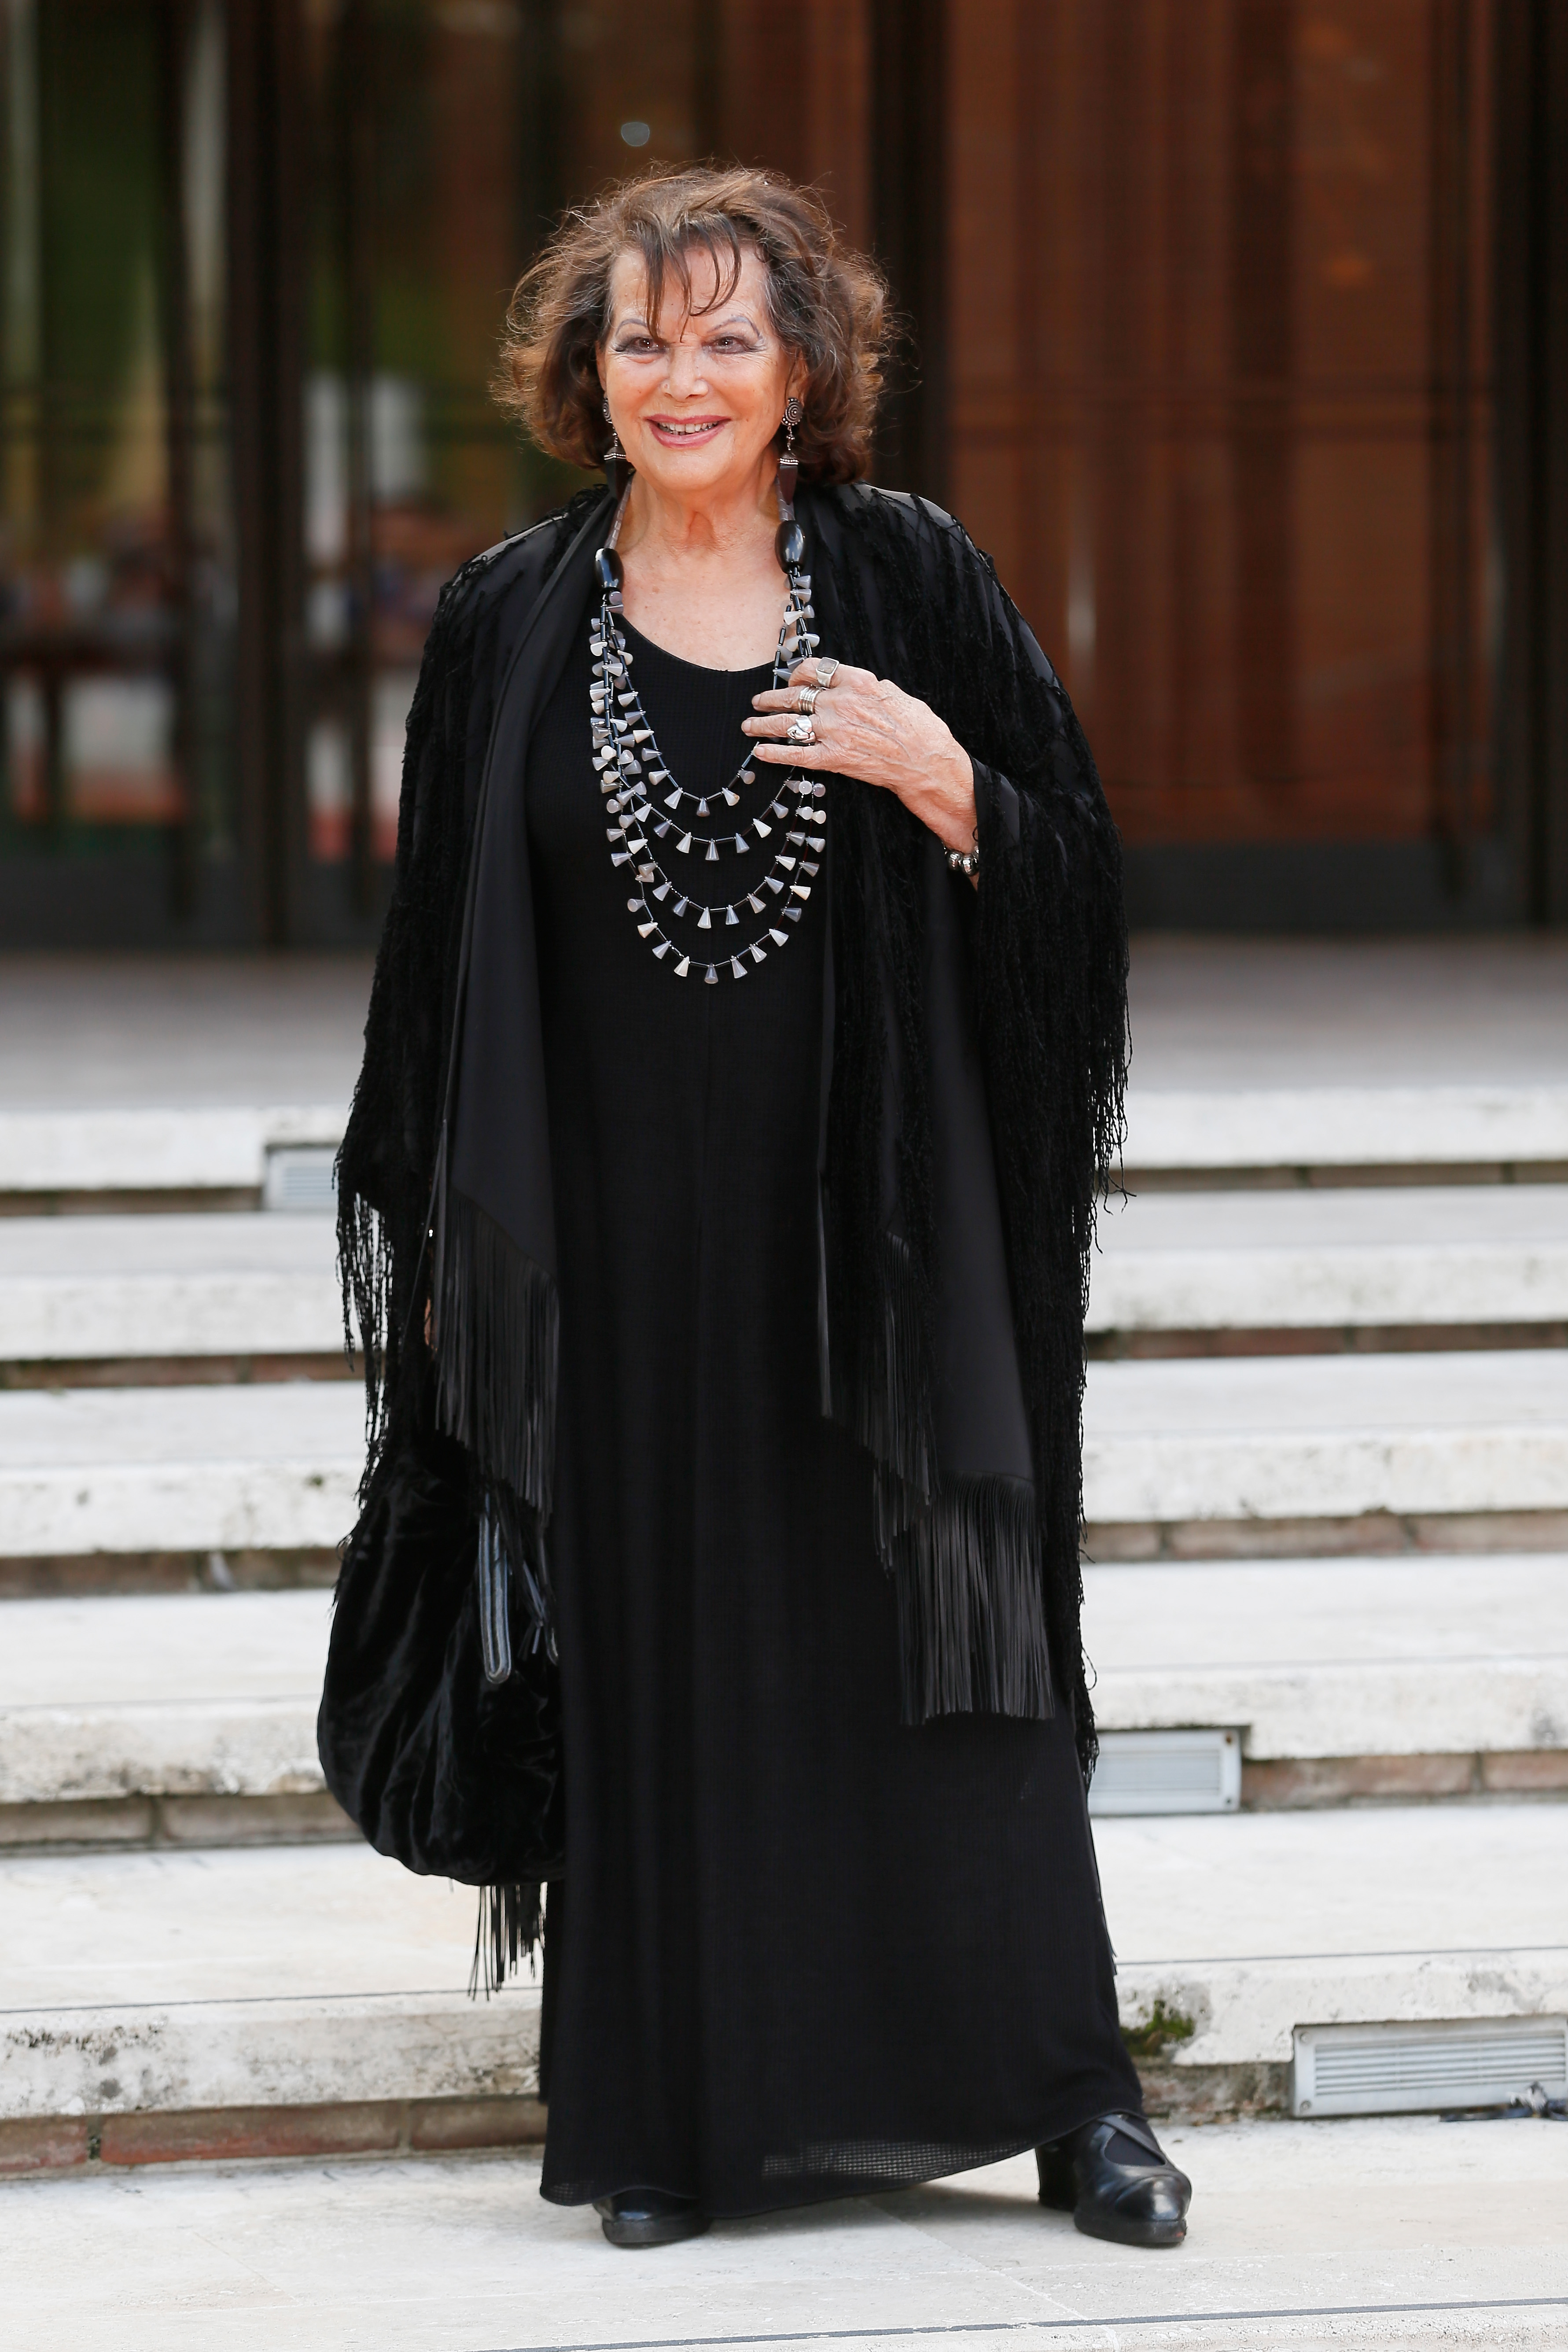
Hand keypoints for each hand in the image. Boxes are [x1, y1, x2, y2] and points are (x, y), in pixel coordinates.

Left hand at [742, 660, 977, 856]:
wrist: (927, 763)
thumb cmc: (919, 730)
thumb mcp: (896, 695)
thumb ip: (870, 688)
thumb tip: (856, 686)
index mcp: (858, 683)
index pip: (817, 669)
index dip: (798, 673)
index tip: (790, 678)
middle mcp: (841, 703)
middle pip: (795, 695)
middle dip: (772, 698)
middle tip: (759, 701)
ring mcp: (834, 731)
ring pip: (788, 723)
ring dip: (763, 723)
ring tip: (749, 724)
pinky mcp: (833, 759)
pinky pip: (796, 755)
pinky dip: (774, 754)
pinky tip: (759, 752)